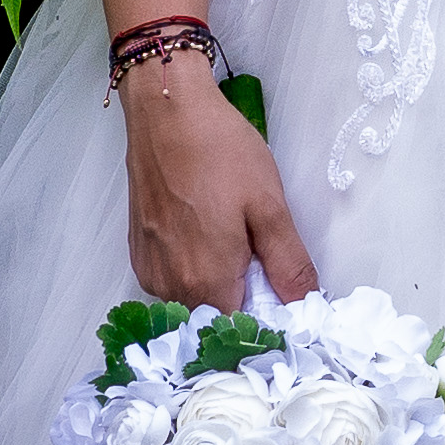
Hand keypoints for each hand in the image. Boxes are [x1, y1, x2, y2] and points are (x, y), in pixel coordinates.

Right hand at [123, 65, 315, 306]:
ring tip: (235, 239)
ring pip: (192, 300)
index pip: (241, 331)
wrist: (167, 113)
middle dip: (243, 300)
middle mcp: (170, 286)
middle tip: (262, 258)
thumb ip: (288, 264)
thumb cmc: (220, 152)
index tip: (283, 295)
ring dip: (218, 284)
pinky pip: (172, 279)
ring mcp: (150, 270)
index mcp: (207, 282)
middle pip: (215, 317)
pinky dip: (193, 269)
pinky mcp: (139, 252)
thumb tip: (305, 305)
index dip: (267, 320)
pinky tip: (207, 232)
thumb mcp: (269, 206)